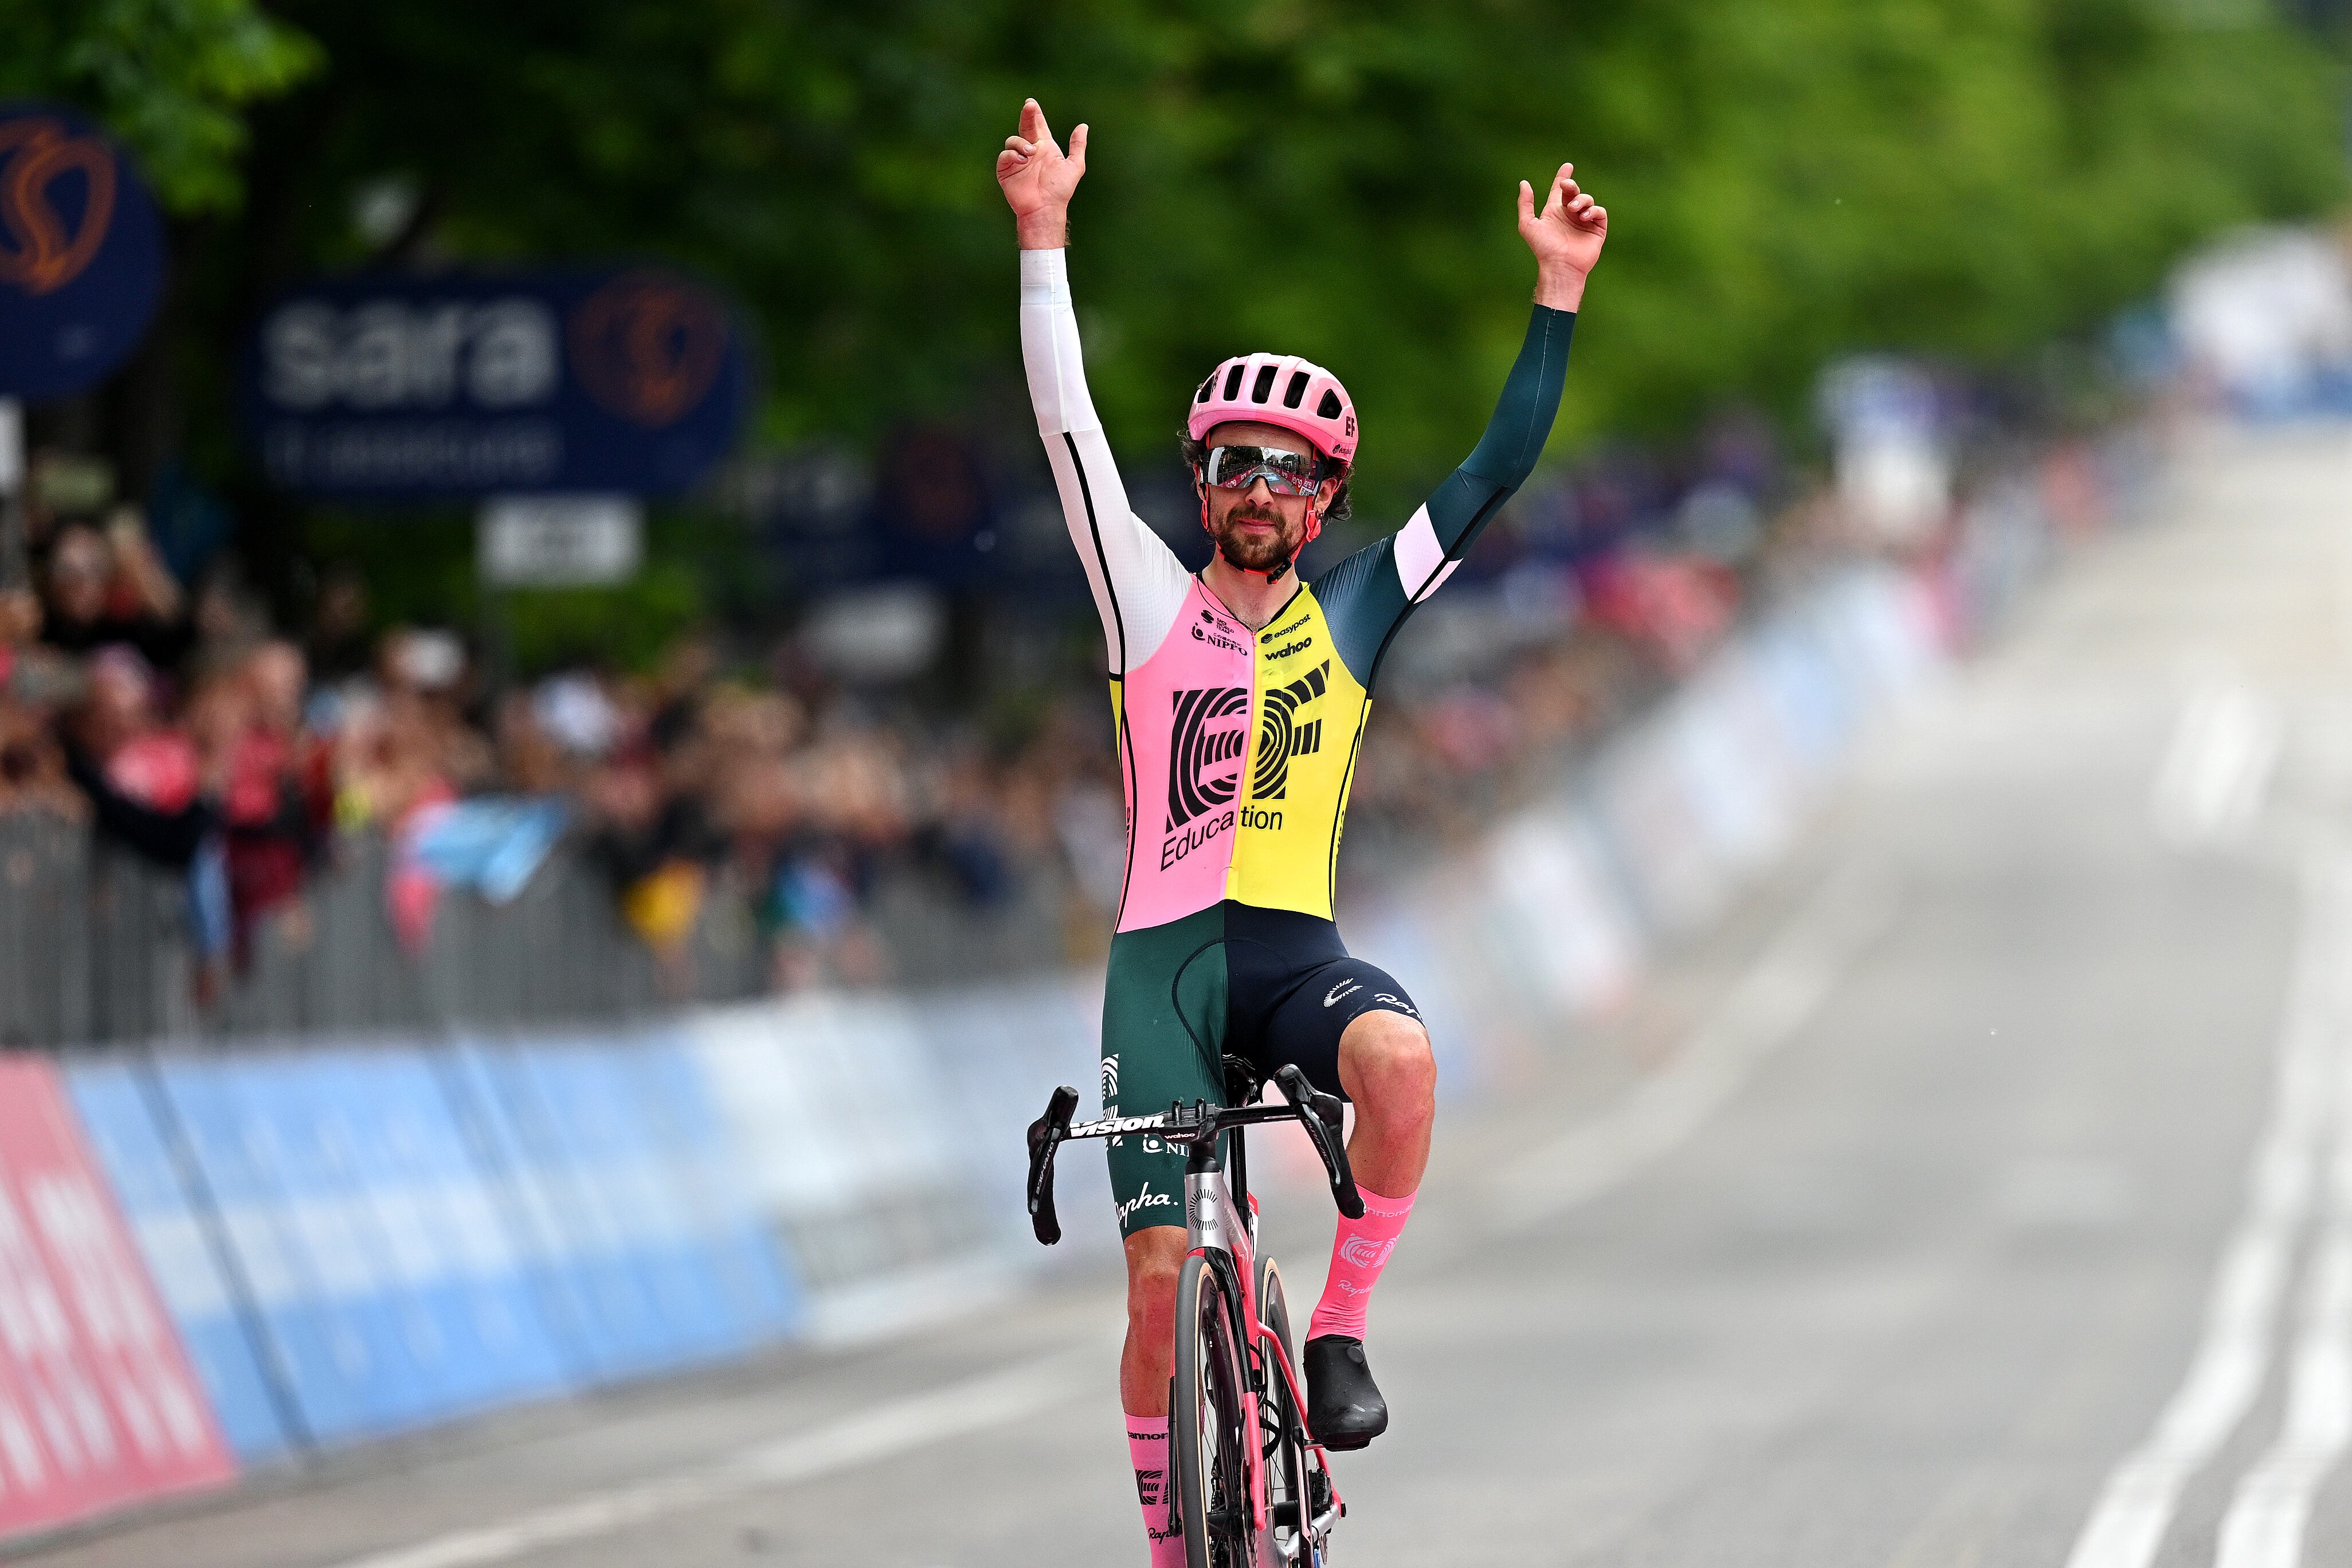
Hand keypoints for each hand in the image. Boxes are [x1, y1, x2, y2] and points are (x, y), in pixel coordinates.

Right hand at [997, 98, 1087, 248]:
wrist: (1045, 208)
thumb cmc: (1060, 191)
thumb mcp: (1074, 166)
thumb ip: (1078, 146)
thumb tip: (1083, 126)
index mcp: (1045, 148)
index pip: (1038, 126)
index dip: (1035, 114)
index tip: (1031, 103)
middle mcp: (1030, 151)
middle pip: (1025, 127)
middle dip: (1026, 115)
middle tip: (1029, 106)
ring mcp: (1017, 160)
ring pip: (1013, 140)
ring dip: (1021, 142)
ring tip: (1030, 152)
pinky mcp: (1006, 170)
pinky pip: (1005, 155)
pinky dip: (1011, 155)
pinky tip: (1021, 160)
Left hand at [1517, 163, 1606, 309]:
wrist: (1559, 265)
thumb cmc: (1543, 248)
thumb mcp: (1528, 224)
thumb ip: (1525, 204)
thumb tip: (1524, 183)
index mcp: (1555, 212)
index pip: (1560, 190)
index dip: (1563, 177)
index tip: (1567, 166)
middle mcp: (1570, 215)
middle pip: (1574, 191)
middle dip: (1571, 185)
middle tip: (1567, 187)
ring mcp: (1584, 221)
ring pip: (1587, 199)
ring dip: (1581, 200)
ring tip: (1574, 210)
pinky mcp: (1597, 229)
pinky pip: (1599, 212)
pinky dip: (1593, 210)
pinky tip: (1584, 217)